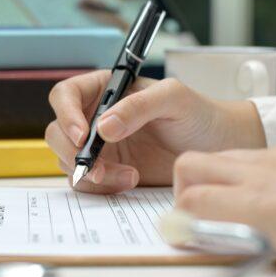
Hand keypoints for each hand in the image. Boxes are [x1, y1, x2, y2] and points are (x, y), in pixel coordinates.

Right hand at [45, 70, 264, 192]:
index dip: (66, 114)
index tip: (82, 135)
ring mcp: (101, 147)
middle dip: (72, 152)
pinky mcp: (109, 172)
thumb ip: (139, 106)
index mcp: (106, 89)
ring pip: (70, 161)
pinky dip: (102, 187)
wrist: (217, 147)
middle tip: (97, 168)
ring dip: (91, 173)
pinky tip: (130, 181)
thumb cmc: (198, 114)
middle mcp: (96, 117)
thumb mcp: (174, 98)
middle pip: (59, 132)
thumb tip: (103, 126)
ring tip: (127, 176)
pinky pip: (89, 183)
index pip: (66, 95)